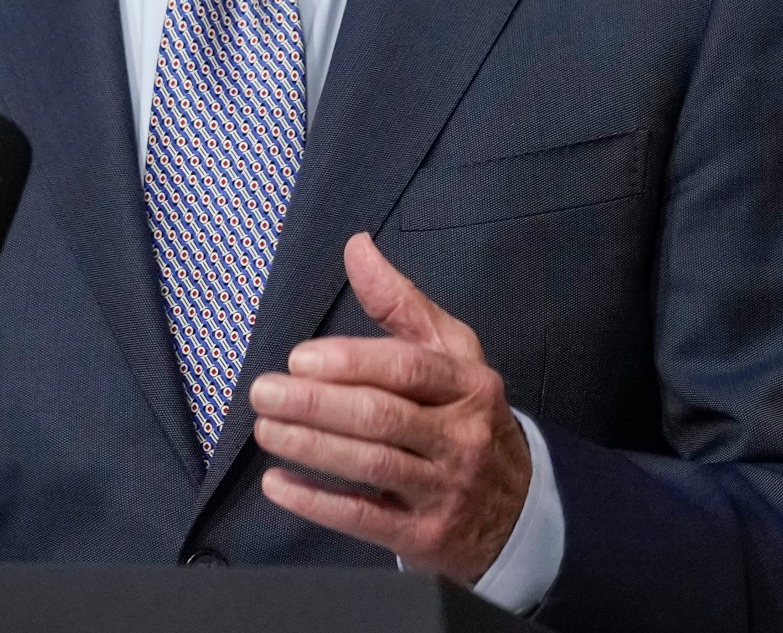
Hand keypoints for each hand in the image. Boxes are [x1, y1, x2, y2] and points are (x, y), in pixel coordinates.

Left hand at [250, 233, 530, 583]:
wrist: (519, 509)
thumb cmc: (469, 418)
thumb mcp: (452, 354)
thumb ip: (402, 302)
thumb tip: (357, 247)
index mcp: (468, 385)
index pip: (407, 368)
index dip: (350, 362)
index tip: (299, 359)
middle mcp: (459, 436)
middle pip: (382, 416)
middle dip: (316, 404)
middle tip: (264, 392)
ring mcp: (444, 489)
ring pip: (370, 465)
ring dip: (310, 446)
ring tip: (265, 430)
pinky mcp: (425, 535)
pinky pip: (364, 517)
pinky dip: (316, 502)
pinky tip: (278, 484)